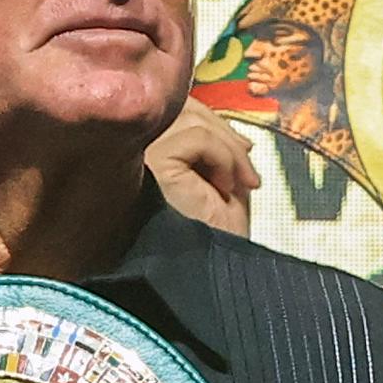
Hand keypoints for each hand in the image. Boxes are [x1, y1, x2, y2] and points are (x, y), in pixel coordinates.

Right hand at [146, 101, 263, 238]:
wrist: (210, 273)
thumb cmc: (213, 238)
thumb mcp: (220, 179)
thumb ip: (215, 148)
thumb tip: (229, 129)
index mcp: (146, 156)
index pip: (174, 113)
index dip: (212, 123)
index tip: (243, 150)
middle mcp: (135, 151)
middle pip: (181, 108)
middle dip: (224, 131)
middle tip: (247, 169)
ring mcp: (140, 154)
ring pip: (191, 118)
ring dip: (229, 148)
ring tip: (239, 183)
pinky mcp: (153, 162)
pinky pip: (196, 136)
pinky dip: (223, 156)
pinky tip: (226, 186)